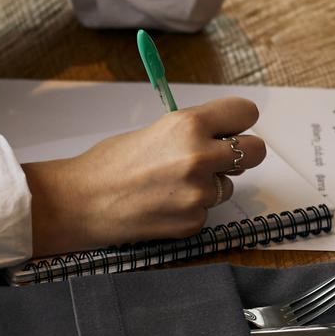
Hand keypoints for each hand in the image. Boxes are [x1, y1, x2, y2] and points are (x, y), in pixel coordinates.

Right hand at [21, 96, 269, 257]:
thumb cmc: (109, 163)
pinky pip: (206, 211)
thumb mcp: (156, 130)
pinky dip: (191, 209)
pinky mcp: (193, 222)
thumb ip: (193, 131)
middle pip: (256, 151)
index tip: (231, 127)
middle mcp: (200, 157)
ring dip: (210, 184)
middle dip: (241, 154)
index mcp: (189, 125)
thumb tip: (223, 133)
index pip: (246, 113)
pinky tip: (163, 205)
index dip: (239, 121)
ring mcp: (199, 193)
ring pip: (229, 185)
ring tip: (171, 185)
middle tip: (218, 157)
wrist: (79, 203)